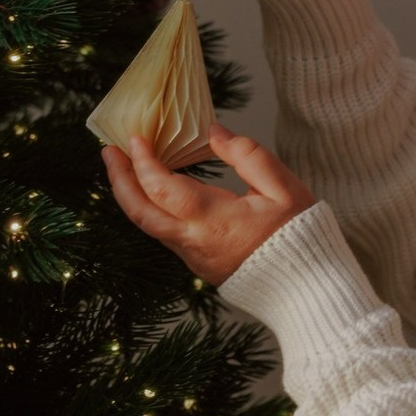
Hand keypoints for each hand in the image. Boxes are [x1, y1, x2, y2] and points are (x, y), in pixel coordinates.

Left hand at [102, 123, 314, 283]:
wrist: (306, 285)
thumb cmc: (299, 235)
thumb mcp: (283, 187)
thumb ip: (247, 154)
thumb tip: (215, 131)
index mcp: (214, 220)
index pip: (162, 188)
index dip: (144, 161)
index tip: (136, 137)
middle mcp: (195, 242)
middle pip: (140, 212)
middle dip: (119, 179)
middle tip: (109, 151)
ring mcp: (194, 256)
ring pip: (149, 225)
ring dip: (132, 194)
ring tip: (127, 166)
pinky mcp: (199, 263)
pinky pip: (166, 233)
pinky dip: (153, 207)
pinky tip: (158, 190)